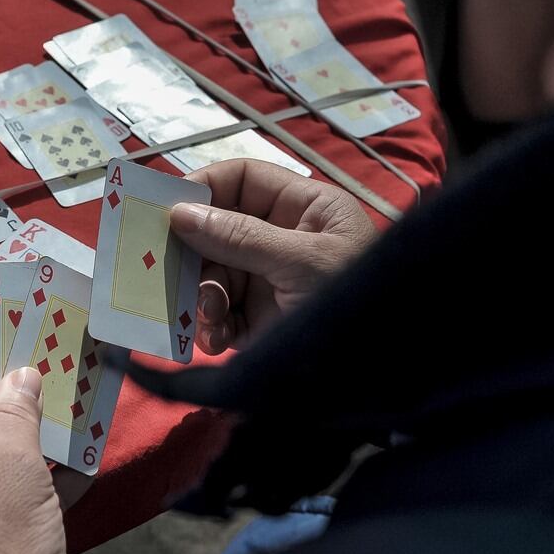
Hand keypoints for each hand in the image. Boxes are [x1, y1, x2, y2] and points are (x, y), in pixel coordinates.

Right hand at [171, 158, 377, 353]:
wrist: (384, 373)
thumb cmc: (356, 299)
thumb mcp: (302, 262)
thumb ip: (240, 236)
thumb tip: (180, 212)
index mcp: (306, 208)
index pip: (244, 180)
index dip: (205, 187)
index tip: (168, 208)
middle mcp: (284, 239)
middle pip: (218, 229)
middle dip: (195, 253)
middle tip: (169, 271)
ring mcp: (271, 281)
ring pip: (214, 275)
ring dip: (202, 296)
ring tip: (210, 317)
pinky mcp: (262, 322)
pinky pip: (221, 314)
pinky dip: (211, 326)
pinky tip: (216, 340)